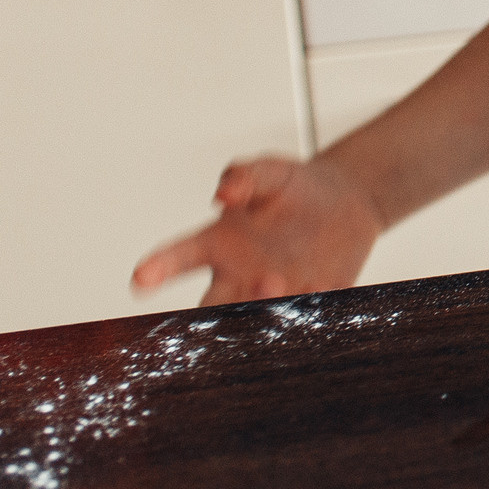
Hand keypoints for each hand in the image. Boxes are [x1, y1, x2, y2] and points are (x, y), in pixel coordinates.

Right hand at [132, 155, 384, 304]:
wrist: (346, 202)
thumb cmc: (295, 189)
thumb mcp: (272, 173)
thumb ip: (246, 176)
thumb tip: (225, 192)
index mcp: (218, 245)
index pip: (181, 257)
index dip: (160, 267)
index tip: (141, 277)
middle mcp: (239, 278)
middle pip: (212, 306)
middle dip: (215, 308)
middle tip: (228, 286)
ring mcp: (274, 295)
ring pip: (256, 315)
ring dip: (261, 308)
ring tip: (275, 282)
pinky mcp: (310, 302)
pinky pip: (305, 313)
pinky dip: (310, 306)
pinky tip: (320, 288)